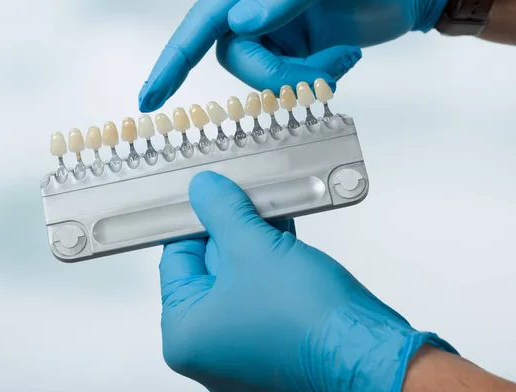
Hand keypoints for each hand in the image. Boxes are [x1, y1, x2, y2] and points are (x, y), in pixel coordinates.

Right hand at [139, 0, 449, 110]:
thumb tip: (239, 24)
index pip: (202, 19)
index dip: (174, 60)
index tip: (149, 98)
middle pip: (234, 54)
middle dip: (277, 74)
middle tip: (324, 73)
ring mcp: (267, 22)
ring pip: (258, 71)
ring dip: (299, 76)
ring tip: (340, 61)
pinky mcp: (286, 43)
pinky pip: (283, 76)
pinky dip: (312, 77)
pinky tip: (342, 57)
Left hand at [160, 172, 455, 391]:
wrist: (369, 354)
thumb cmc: (310, 324)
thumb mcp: (253, 248)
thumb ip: (221, 212)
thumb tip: (203, 190)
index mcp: (186, 333)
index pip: (176, 258)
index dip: (194, 219)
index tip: (208, 193)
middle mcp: (210, 346)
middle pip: (210, 264)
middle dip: (231, 226)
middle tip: (242, 194)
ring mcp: (242, 344)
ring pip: (240, 273)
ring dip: (255, 237)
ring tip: (267, 206)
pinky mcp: (273, 338)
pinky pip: (261, 287)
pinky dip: (270, 258)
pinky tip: (283, 230)